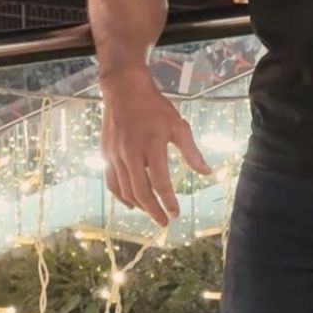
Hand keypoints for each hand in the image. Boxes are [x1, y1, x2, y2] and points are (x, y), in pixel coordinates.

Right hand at [99, 68, 211, 226]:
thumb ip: (191, 151)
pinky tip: (131, 202)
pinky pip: (112, 182)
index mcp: (151, 145)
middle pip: (141, 192)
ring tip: (152, 212)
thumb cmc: (155, 107)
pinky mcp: (106, 154)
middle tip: (164, 221)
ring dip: (139, 205)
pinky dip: (121, 196)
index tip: (176, 213)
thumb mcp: (178, 125)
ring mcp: (115, 155)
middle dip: (154, 211)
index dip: (168, 201)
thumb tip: (206, 172)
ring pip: (125, 190)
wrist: (124, 90)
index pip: (160, 182)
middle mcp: (131, 153)